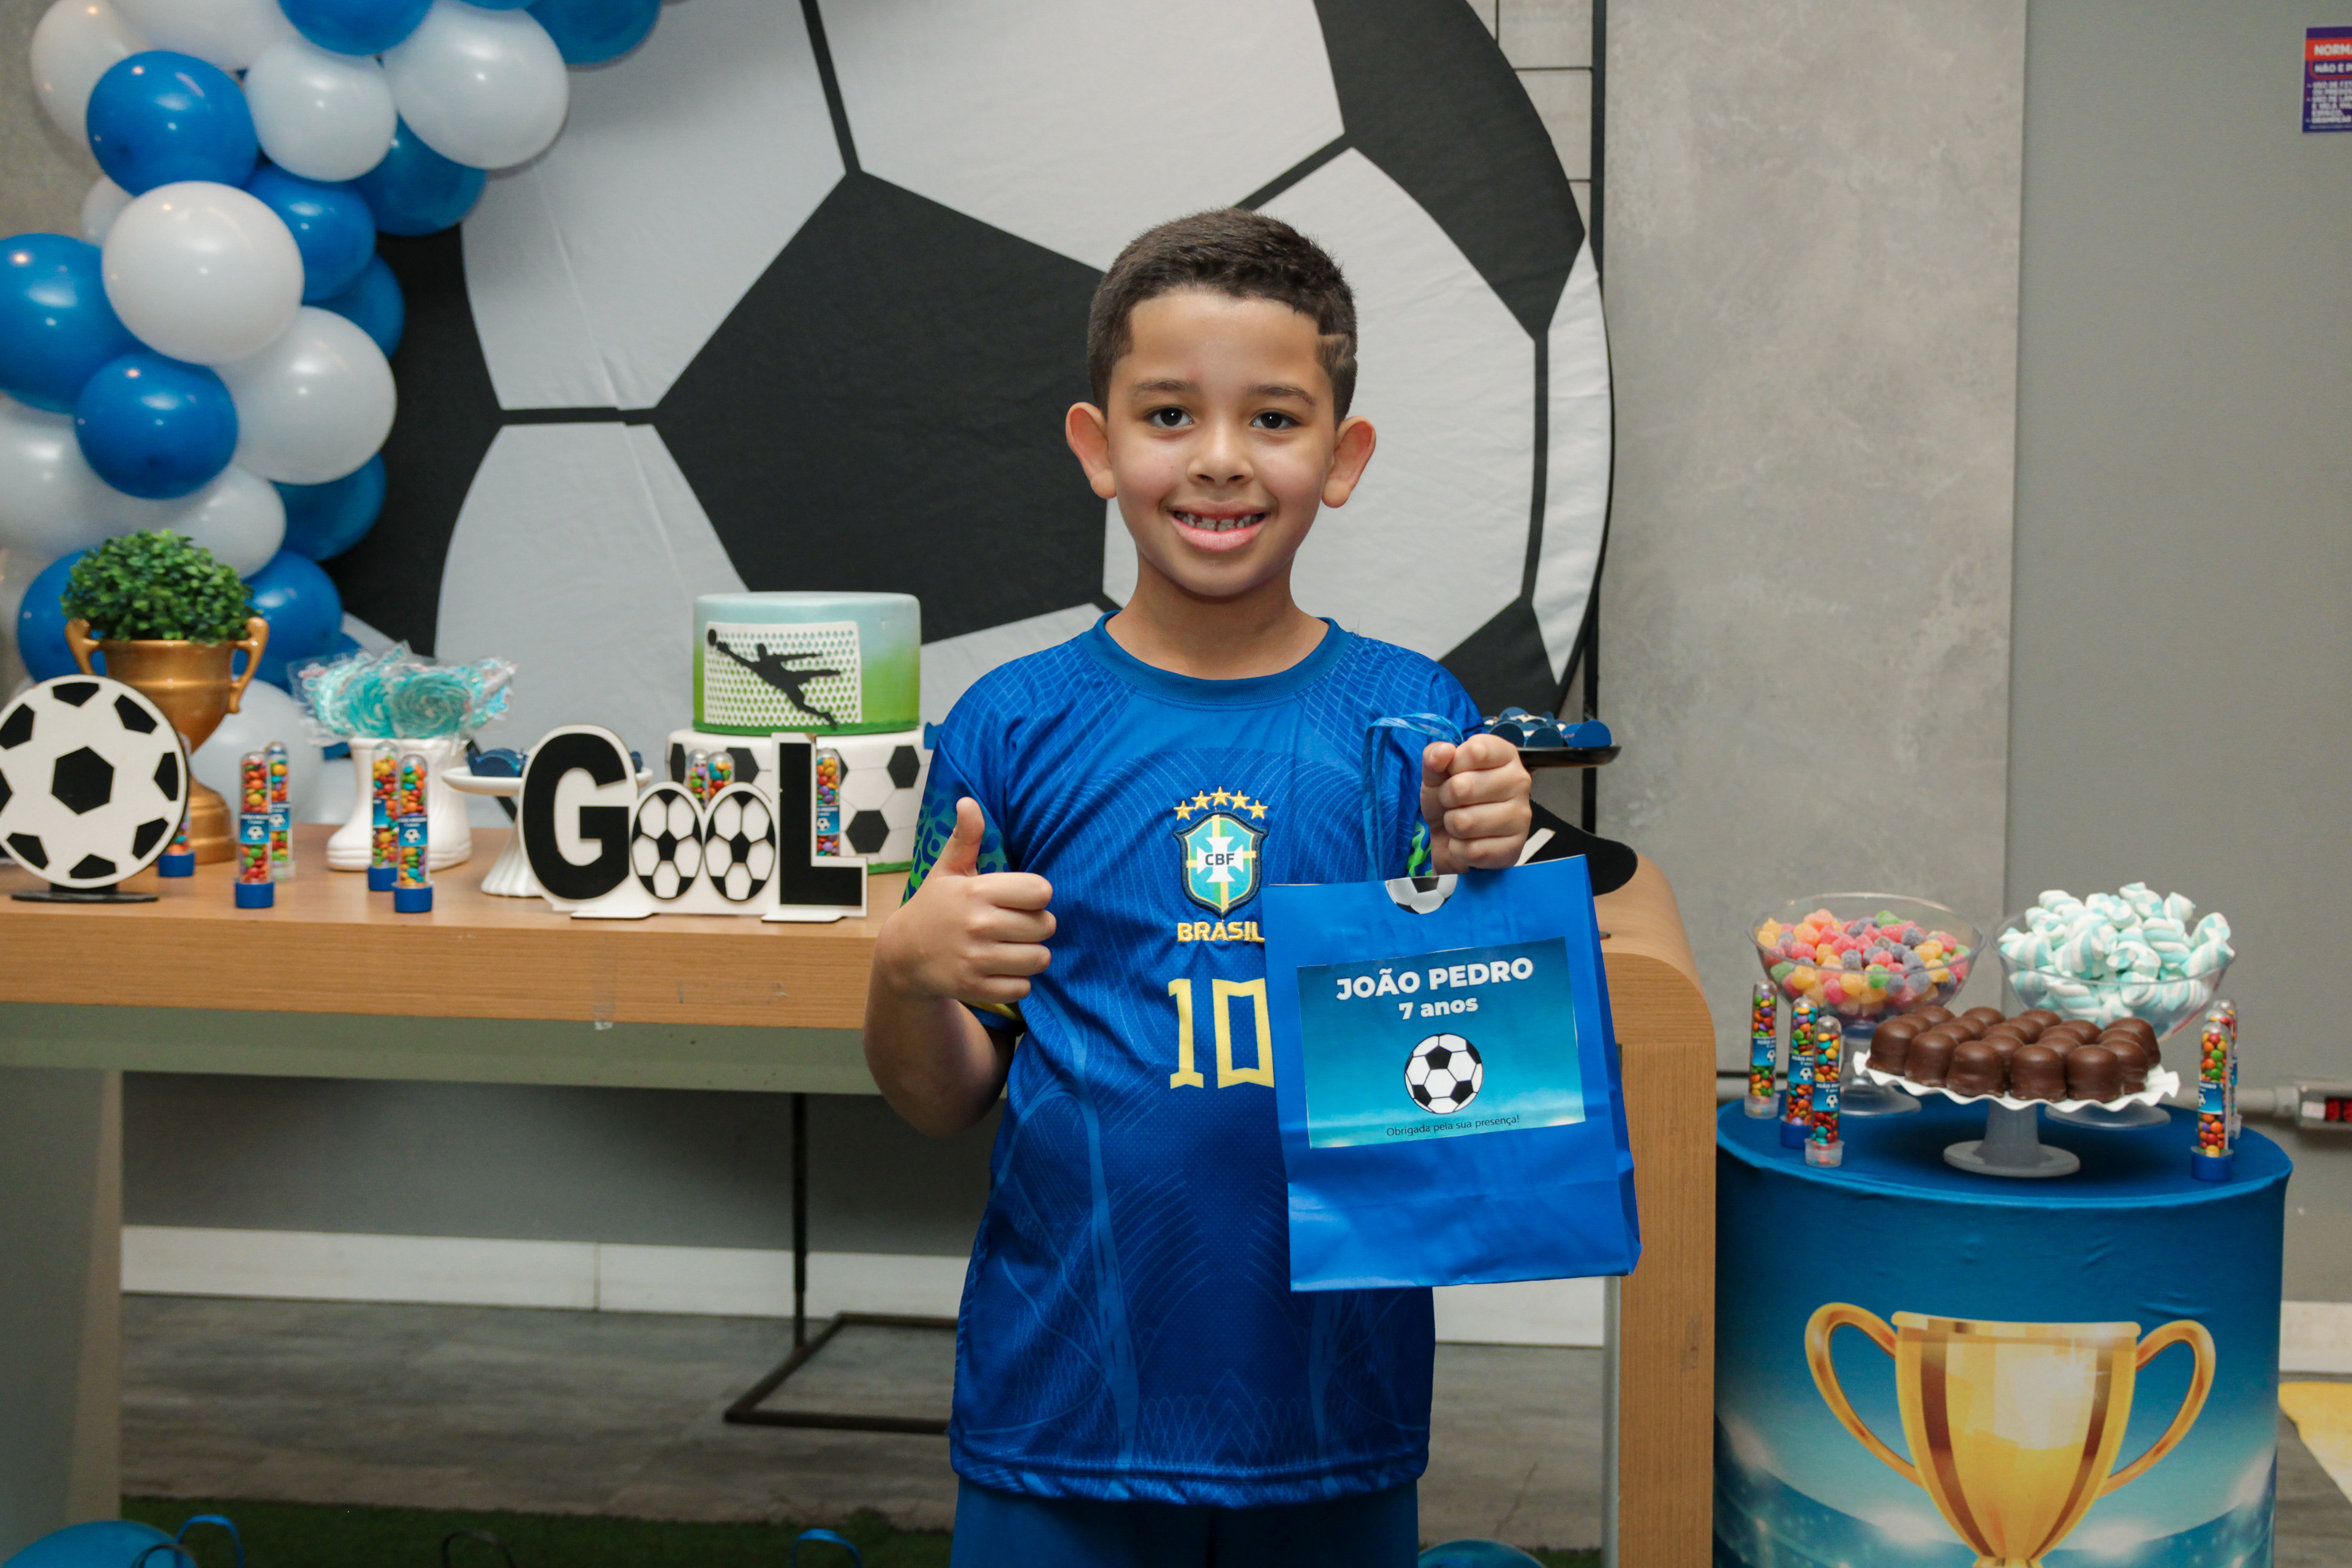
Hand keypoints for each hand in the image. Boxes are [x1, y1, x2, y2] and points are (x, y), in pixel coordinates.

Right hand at [876, 798, 1054, 1006]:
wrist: (903, 956)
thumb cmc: (933, 907)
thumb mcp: (946, 871)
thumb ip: (965, 838)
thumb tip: (968, 802)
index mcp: (976, 891)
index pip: (1040, 891)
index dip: (1037, 895)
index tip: (1022, 898)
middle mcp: (979, 925)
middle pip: (1046, 926)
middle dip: (1037, 925)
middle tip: (1017, 924)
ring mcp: (977, 960)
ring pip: (1040, 958)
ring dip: (1031, 954)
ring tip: (1012, 946)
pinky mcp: (976, 988)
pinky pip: (1024, 987)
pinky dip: (1018, 980)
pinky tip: (1000, 968)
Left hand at [1421, 735, 1532, 871]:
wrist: (1452, 838)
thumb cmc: (1450, 799)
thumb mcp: (1435, 774)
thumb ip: (1434, 757)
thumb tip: (1444, 750)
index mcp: (1504, 754)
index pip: (1474, 752)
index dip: (1452, 765)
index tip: (1454, 773)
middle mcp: (1519, 780)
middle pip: (1464, 787)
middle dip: (1447, 798)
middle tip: (1454, 802)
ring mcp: (1521, 815)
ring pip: (1465, 822)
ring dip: (1452, 825)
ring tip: (1460, 822)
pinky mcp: (1516, 846)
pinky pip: (1472, 850)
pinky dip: (1459, 849)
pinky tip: (1468, 842)